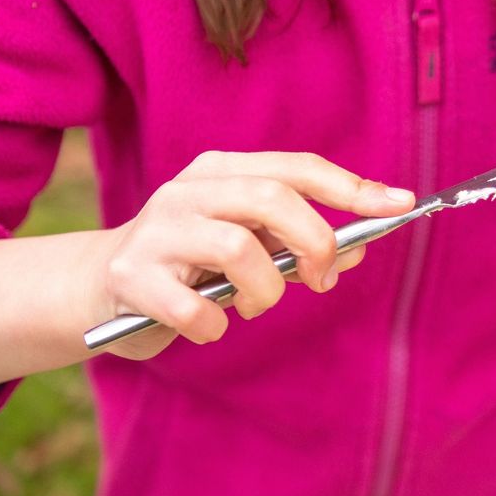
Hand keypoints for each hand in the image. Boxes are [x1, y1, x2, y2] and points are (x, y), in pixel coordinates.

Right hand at [93, 152, 415, 358]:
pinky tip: (207, 326)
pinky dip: (214, 327)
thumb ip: (298, 244)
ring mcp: (156, 230)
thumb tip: (358, 249)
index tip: (401, 206)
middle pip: (273, 199)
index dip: (353, 188)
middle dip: (315, 243)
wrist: (95, 288)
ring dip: (263, 291)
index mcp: (220, 171)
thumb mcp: (247, 244)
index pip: (297, 167)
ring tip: (249, 305)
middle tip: (321, 280)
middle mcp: (188, 190)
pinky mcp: (131, 277)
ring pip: (239, 250)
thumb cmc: (188, 264)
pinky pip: (196, 309)